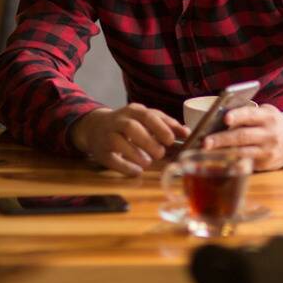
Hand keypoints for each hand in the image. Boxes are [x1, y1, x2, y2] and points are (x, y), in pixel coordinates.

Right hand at [70, 104, 188, 175]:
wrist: (96, 128)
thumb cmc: (129, 125)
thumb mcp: (146, 120)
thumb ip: (166, 125)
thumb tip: (187, 132)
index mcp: (134, 110)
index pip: (148, 115)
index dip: (161, 127)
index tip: (171, 140)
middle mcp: (119, 120)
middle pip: (132, 127)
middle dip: (148, 141)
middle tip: (160, 153)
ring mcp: (107, 136)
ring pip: (119, 142)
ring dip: (136, 154)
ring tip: (148, 162)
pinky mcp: (101, 152)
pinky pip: (113, 160)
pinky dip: (126, 167)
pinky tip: (137, 171)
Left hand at [202, 104, 282, 171]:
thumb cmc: (272, 122)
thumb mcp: (266, 113)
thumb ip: (248, 113)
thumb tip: (219, 116)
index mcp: (268, 117)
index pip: (251, 114)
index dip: (238, 116)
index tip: (225, 118)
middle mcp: (269, 134)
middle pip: (243, 136)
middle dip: (222, 139)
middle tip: (205, 141)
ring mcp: (268, 150)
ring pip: (243, 152)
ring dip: (223, 152)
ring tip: (207, 151)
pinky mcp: (265, 163)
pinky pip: (246, 163)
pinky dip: (231, 162)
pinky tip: (218, 161)